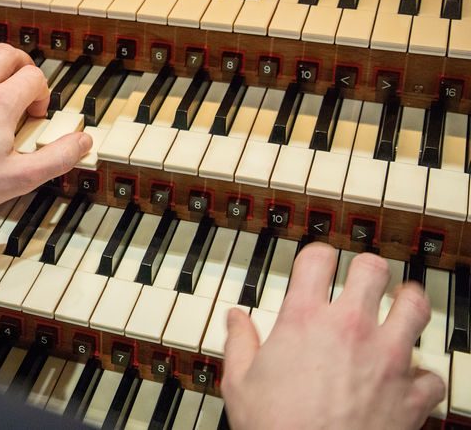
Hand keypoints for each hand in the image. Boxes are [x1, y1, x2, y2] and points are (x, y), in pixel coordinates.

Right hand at [222, 243, 445, 429]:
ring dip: (409, 305)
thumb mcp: (239, 383)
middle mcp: (349, 330)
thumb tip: (236, 320)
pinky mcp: (412, 395)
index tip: (318, 262)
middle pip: (373, 270)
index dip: (317, 256)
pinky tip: (408, 380)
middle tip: (365, 277)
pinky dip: (422, 376)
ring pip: (416, 308)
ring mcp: (386, 359)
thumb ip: (240, 344)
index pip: (317, 259)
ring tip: (401, 307)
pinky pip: (431, 375)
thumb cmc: (276, 428)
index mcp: (303, 320)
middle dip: (369, 270)